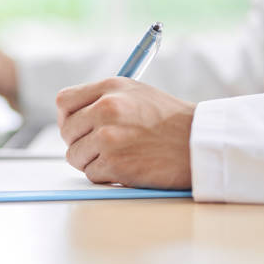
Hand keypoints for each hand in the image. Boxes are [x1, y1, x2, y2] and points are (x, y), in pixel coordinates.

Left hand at [56, 77, 195, 189]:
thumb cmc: (170, 121)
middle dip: (79, 142)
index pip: (64, 102)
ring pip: (75, 155)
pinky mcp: (115, 163)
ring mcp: (109, 137)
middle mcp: (107, 108)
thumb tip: (72, 117)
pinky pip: (91, 174)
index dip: (67, 118)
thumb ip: (102, 99)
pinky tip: (127, 167)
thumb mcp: (136, 93)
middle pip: (67, 131)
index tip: (77, 127)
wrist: (200, 143)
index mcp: (110, 88)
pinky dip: (105, 175)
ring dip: (92, 161)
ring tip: (118, 156)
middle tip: (100, 147)